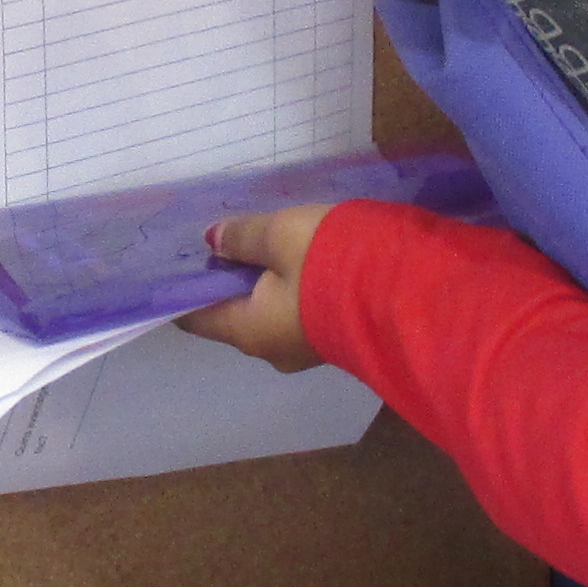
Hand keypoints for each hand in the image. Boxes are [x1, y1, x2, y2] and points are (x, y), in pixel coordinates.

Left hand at [178, 205, 330, 372]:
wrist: (411, 294)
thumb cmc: (332, 265)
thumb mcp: (282, 236)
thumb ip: (243, 237)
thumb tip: (210, 242)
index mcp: (248, 331)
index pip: (196, 318)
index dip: (182, 289)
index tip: (175, 261)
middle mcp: (272, 350)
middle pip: (235, 313)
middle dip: (227, 279)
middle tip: (219, 238)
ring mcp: (307, 348)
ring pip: (271, 311)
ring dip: (263, 281)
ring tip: (258, 241)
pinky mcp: (336, 337)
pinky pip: (300, 311)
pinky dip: (291, 286)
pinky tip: (297, 258)